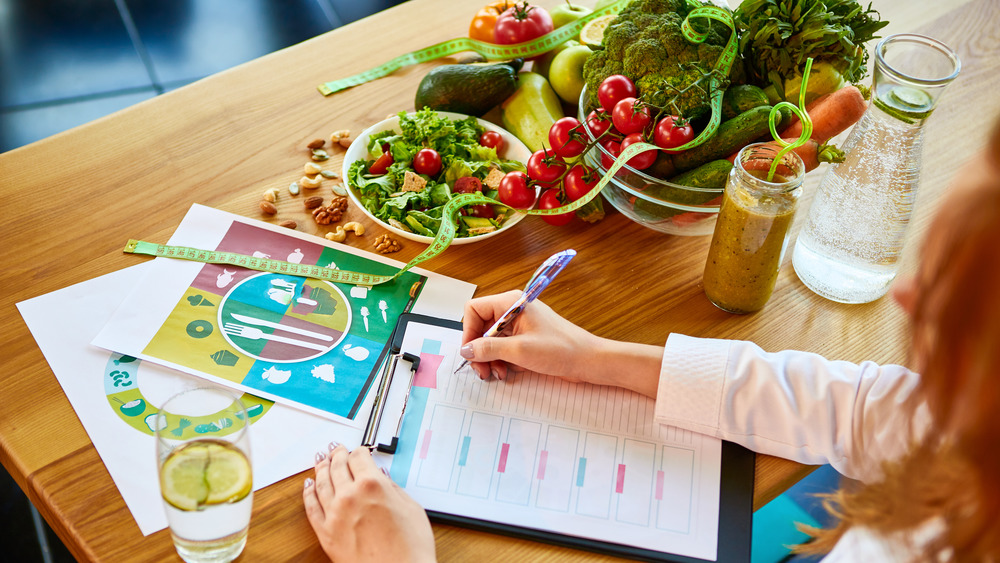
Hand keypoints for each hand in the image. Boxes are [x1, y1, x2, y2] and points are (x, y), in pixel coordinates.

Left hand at [303, 444, 435, 562]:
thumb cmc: (410, 548)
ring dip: (321, 469)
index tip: (359, 452)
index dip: (359, 451)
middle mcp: (350, 496)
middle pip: (338, 466)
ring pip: (322, 483)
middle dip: (338, 455)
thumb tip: (382, 478)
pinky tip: (308, 486)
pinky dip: (308, 493)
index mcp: (372, 485)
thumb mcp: (411, 508)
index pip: (359, 457)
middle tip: (336, 450)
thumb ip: (393, 488)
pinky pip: (311, 508)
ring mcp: (335, 515)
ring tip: (321, 461)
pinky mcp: (326, 533)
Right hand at [460, 291, 663, 396]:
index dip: (468, 331)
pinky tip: (505, 372)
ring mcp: (520, 325)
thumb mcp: (520, 351)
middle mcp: (514, 310)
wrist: (589, 361)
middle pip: (481, 326)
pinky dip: (500, 360)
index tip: (470, 353)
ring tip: (496, 374)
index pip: (475, 309)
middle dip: (478, 349)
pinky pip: (503, 347)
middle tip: (481, 370)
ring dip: (489, 358)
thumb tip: (466, 350)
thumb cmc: (561, 349)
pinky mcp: (525, 338)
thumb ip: (489, 348)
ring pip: (490, 339)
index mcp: (512, 302)